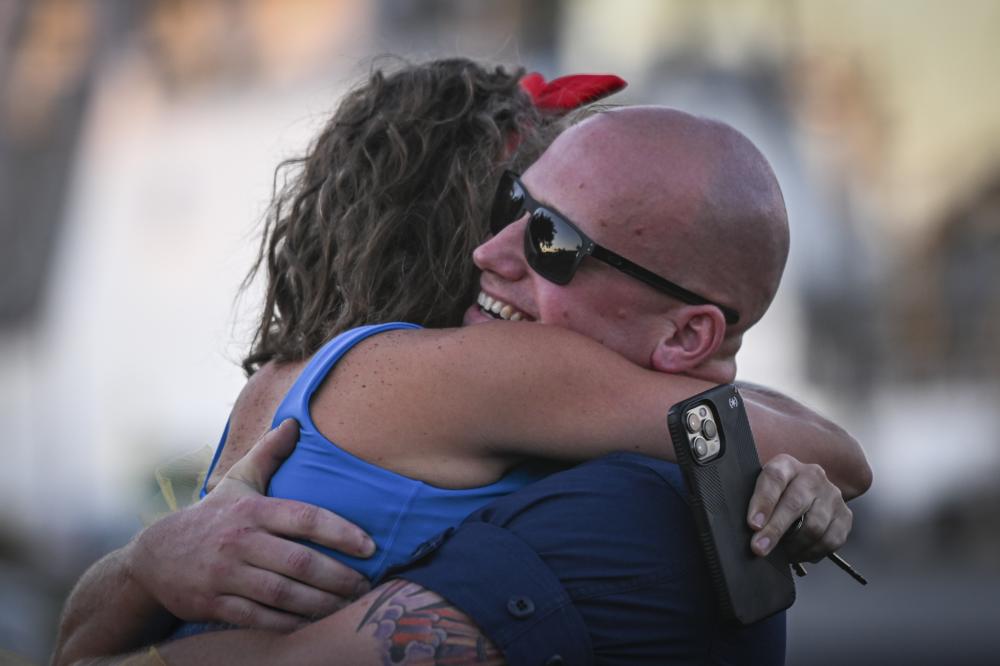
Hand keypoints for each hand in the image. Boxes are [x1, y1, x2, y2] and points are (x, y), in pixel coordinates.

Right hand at [129, 419, 375, 630]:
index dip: (341, 532)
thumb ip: (268, 453)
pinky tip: (314, 621)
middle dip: (339, 577)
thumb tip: (295, 422)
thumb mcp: (238, 481)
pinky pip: (260, 619)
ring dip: (321, 604)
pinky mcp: (214, 604)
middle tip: (366, 584)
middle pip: (299, 563)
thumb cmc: (212, 517)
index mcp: (252, 510)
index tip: (370, 546)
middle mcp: (239, 542)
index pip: (304, 518)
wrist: (154, 556)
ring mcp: (225, 576)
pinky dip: (290, 622)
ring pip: (282, 595)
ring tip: (348, 604)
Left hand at [746, 453, 852, 562]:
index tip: (753, 525)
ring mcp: (832, 496)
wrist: (805, 493)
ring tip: (780, 552)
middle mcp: (812, 476)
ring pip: (814, 526)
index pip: (775, 478)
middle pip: (795, 504)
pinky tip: (798, 553)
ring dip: (794, 545)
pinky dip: (811, 552)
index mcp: (786, 465)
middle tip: (759, 548)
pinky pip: (830, 541)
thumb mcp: (761, 489)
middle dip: (775, 530)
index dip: (764, 502)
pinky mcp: (845, 516)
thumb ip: (755, 503)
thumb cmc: (776, 495)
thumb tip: (750, 529)